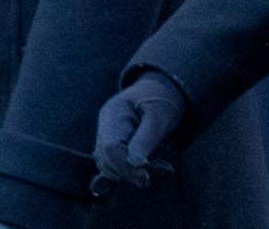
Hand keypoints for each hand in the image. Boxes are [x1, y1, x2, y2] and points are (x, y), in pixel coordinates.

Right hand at [91, 70, 186, 195]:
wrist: (162, 91)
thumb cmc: (163, 100)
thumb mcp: (160, 117)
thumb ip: (146, 139)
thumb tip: (135, 164)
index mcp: (114, 111)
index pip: (111, 146)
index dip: (125, 165)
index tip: (145, 177)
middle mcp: (105, 124)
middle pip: (107, 159)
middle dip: (130, 172)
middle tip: (160, 173)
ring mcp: (105, 135)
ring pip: (109, 166)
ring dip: (132, 173)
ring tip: (160, 170)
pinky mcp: (112, 145)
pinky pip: (115, 164)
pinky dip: (131, 170)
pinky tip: (148, 170)